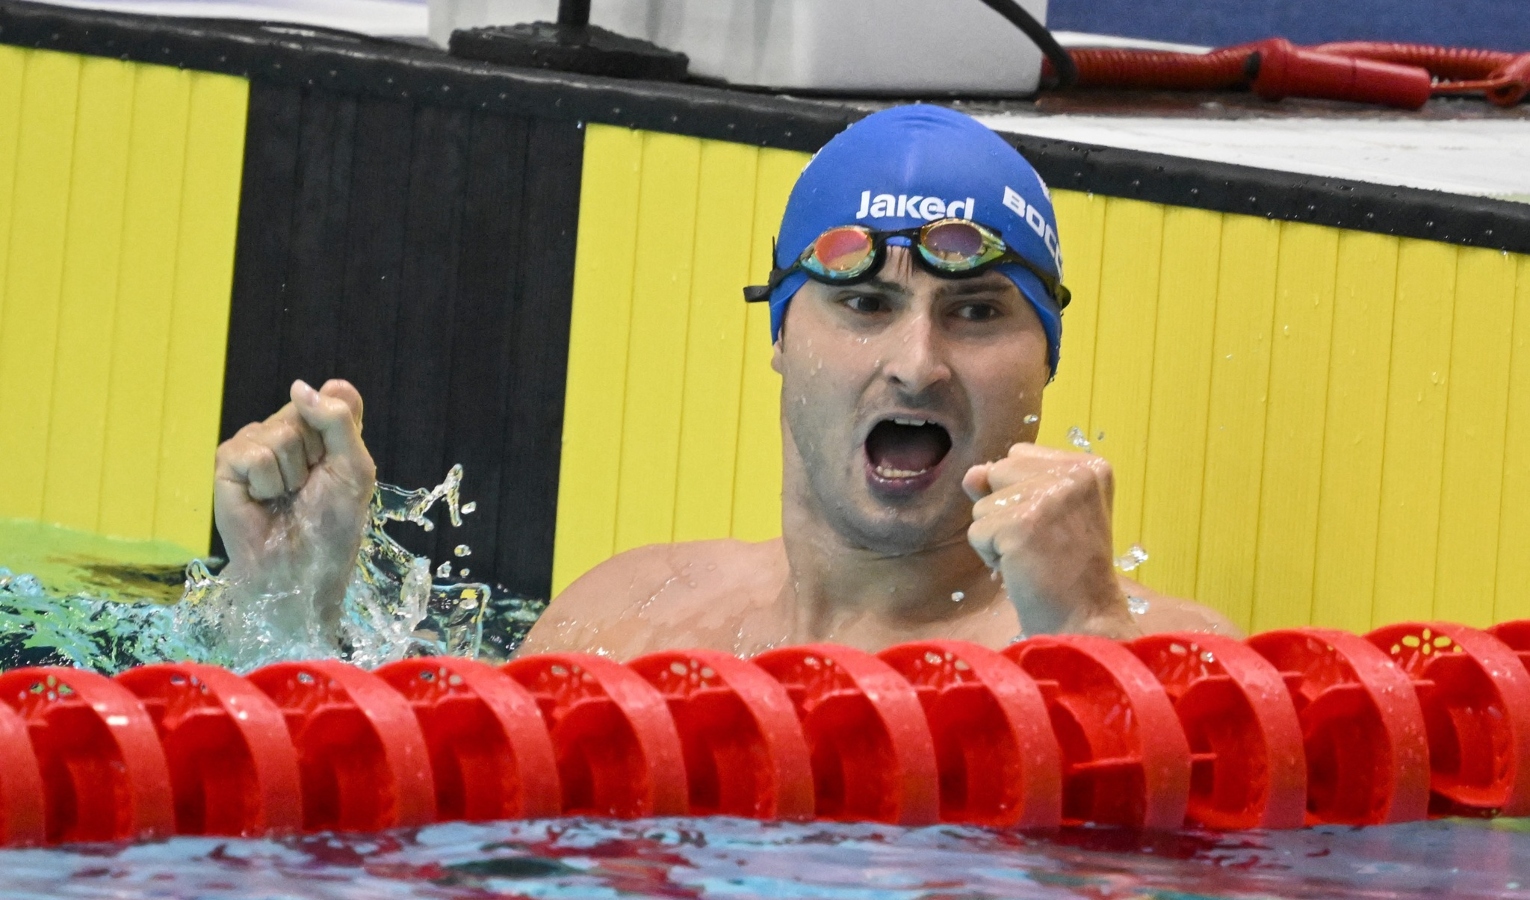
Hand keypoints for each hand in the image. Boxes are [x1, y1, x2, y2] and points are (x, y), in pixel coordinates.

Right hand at [213, 379, 375, 635]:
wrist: (302, 568)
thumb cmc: (332, 524)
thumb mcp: (354, 467)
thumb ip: (338, 420)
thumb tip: (299, 385)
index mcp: (319, 430)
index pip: (332, 397)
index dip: (339, 431)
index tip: (337, 464)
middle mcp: (285, 431)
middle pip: (304, 411)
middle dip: (316, 455)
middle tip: (309, 487)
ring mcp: (254, 445)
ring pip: (279, 432)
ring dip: (292, 474)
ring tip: (285, 498)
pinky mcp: (227, 464)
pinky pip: (252, 453)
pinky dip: (266, 483)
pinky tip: (263, 501)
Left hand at [963, 443, 1138, 638]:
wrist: (1086, 622)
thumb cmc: (1067, 572)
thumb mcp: (1045, 515)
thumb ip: (1008, 485)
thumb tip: (972, 473)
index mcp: (1089, 467)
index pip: (1019, 456)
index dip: (1021, 494)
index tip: (1053, 527)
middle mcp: (1075, 475)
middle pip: (998, 471)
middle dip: (1005, 510)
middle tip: (1041, 544)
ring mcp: (1049, 498)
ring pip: (983, 504)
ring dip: (997, 536)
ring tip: (1034, 558)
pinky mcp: (1022, 525)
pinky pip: (976, 532)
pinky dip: (990, 556)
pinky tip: (1023, 570)